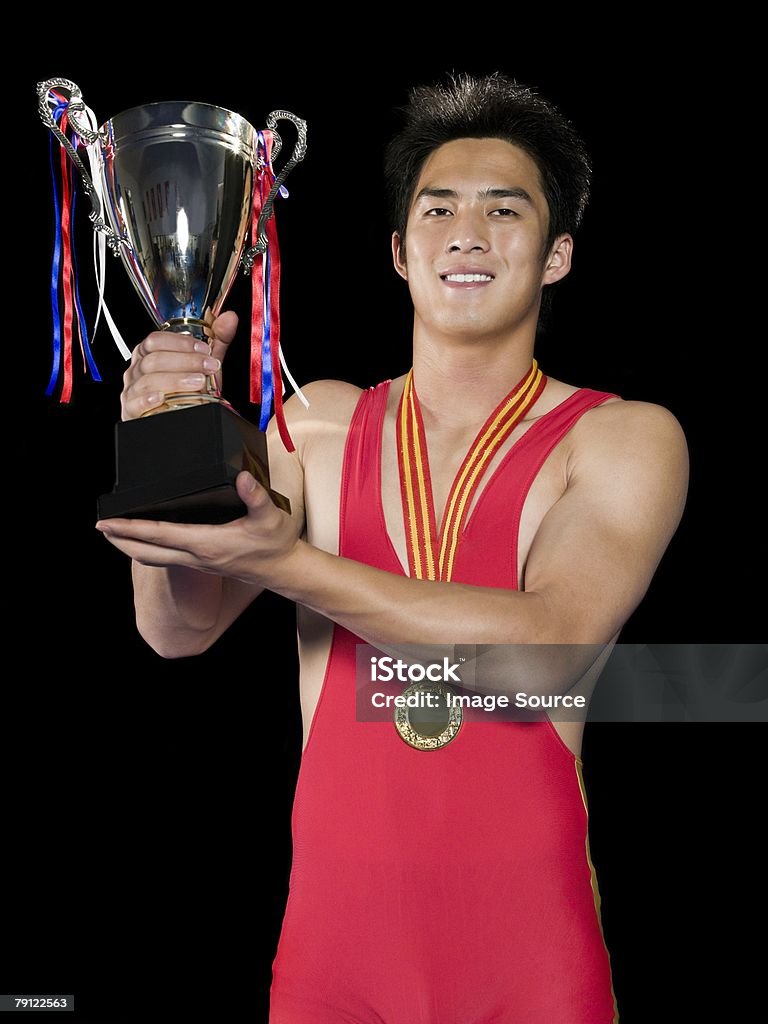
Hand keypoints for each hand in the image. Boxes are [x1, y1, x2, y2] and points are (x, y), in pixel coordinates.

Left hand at [96, 471, 301, 586]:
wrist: (284, 569)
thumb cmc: (276, 544)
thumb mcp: (271, 517)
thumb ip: (256, 496)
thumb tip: (242, 477)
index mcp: (207, 543)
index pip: (159, 535)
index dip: (131, 528)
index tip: (107, 522)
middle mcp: (197, 555)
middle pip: (146, 552)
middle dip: (121, 540)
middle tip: (100, 527)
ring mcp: (197, 562)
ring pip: (153, 558)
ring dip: (131, 547)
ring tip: (114, 534)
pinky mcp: (202, 563)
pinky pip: (165, 557)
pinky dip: (148, 548)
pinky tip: (146, 539)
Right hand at [120, 310, 238, 420]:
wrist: (184, 418)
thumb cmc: (188, 390)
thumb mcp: (204, 365)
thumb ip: (217, 341)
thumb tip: (229, 318)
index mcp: (149, 354)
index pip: (155, 340)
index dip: (180, 343)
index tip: (204, 349)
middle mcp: (138, 370)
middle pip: (154, 360)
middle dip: (185, 362)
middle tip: (208, 367)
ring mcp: (133, 391)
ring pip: (148, 380)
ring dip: (176, 380)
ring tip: (199, 383)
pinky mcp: (131, 412)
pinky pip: (135, 403)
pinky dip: (148, 399)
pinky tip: (162, 398)